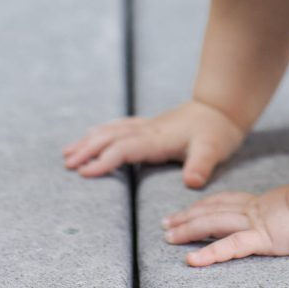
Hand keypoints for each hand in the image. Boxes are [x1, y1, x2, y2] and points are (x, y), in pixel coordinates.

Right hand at [62, 101, 245, 187]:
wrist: (223, 107)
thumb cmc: (217, 131)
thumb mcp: (213, 150)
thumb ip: (201, 165)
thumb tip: (192, 182)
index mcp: (158, 138)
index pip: (125, 149)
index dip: (104, 160)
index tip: (84, 172)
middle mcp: (149, 129)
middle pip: (111, 137)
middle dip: (88, 149)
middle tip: (66, 163)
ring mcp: (149, 125)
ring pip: (113, 130)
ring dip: (90, 139)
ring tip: (68, 151)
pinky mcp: (152, 124)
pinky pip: (120, 126)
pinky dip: (103, 131)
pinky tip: (94, 134)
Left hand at [162, 182, 288, 265]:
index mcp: (266, 204)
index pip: (227, 202)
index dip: (205, 205)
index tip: (187, 209)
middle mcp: (257, 210)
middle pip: (214, 209)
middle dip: (188, 216)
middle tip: (166, 223)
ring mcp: (259, 222)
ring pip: (215, 223)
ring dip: (188, 230)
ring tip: (168, 237)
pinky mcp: (264, 237)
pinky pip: (231, 246)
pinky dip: (209, 253)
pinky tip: (192, 261)